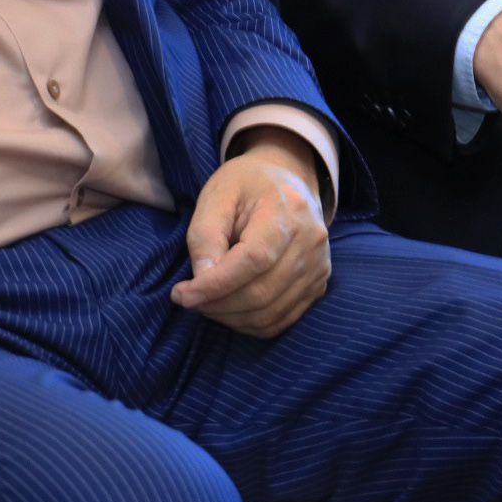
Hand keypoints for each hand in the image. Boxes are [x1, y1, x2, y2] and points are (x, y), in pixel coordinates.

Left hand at [170, 127, 329, 337]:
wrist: (288, 178)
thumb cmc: (246, 184)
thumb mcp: (216, 196)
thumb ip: (205, 238)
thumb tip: (201, 284)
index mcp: (286, 210)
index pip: (253, 260)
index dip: (216, 285)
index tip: (182, 295)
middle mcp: (310, 241)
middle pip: (261, 292)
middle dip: (217, 305)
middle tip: (188, 299)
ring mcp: (319, 265)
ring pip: (270, 313)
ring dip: (230, 317)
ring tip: (205, 303)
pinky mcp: (318, 283)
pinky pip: (282, 319)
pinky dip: (251, 323)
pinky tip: (229, 309)